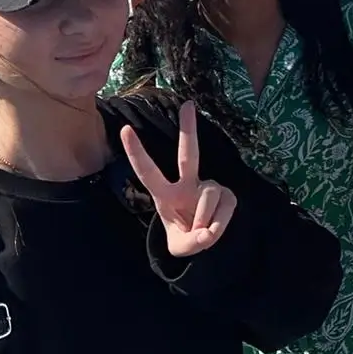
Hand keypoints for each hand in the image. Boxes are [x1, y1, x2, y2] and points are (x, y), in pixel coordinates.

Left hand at [121, 100, 236, 256]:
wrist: (207, 244)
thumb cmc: (186, 239)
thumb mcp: (181, 249)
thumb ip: (191, 243)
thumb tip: (206, 233)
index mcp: (166, 195)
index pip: (148, 172)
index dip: (137, 152)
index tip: (125, 129)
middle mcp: (187, 185)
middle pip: (188, 155)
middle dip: (188, 129)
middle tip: (187, 104)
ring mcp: (208, 187)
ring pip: (208, 195)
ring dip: (206, 219)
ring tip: (203, 234)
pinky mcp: (227, 195)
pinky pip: (225, 206)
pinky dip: (221, 223)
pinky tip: (216, 229)